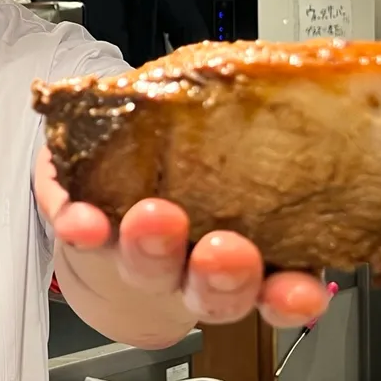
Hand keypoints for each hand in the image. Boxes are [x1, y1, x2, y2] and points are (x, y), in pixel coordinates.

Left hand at [34, 146, 331, 328]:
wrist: (118, 251)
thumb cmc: (201, 198)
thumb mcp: (249, 170)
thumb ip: (269, 143)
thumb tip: (293, 83)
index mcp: (253, 263)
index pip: (284, 291)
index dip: (294, 297)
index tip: (299, 293)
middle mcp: (196, 273)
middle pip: (217, 288)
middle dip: (222, 272)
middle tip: (224, 251)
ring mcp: (142, 261)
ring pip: (149, 267)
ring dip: (150, 247)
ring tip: (151, 218)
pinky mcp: (89, 242)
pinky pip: (83, 241)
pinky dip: (82, 229)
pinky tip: (81, 220)